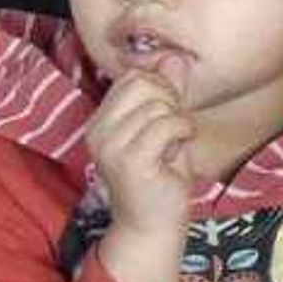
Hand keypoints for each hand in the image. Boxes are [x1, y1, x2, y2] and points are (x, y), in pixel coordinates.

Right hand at [83, 72, 199, 281]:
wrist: (153, 225)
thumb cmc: (160, 177)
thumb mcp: (164, 127)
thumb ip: (168, 93)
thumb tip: (175, 56)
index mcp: (101, 121)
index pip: (132, 77)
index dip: (161, 87)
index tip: (169, 113)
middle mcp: (98, 131)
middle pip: (143, 83)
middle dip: (170, 99)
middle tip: (174, 127)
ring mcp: (111, 146)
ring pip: (159, 105)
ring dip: (179, 121)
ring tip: (174, 145)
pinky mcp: (131, 161)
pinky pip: (167, 124)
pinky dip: (183, 132)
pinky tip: (180, 149)